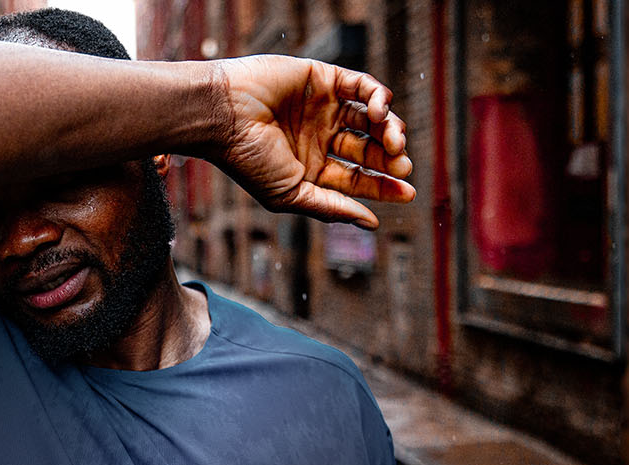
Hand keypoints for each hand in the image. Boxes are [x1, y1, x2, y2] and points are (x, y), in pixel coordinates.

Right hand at [202, 55, 417, 228]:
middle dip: (391, 158)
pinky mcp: (323, 78)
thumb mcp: (290, 195)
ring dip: (390, 128)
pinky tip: (379, 111)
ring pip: (371, 118)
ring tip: (394, 141)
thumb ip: (331, 207)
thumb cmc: (247, 159)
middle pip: (369, 149)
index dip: (384, 186)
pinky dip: (378, 96)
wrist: (221, 115)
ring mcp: (324, 107)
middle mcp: (321, 137)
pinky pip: (361, 85)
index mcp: (313, 167)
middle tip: (403, 166)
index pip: (358, 178)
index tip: (407, 193)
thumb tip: (372, 223)